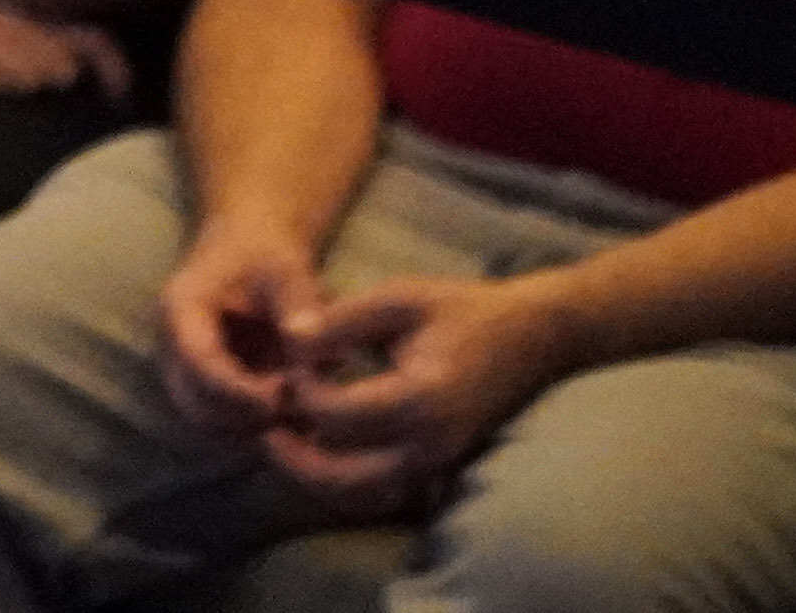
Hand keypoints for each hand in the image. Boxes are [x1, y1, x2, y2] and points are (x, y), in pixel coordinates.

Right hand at [151, 216, 332, 444]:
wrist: (249, 252)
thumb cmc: (266, 257)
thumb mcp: (288, 270)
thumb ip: (299, 306)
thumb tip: (306, 347)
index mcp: (181, 309)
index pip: (198, 363)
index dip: (238, 391)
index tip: (282, 398)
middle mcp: (172, 347)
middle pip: (195, 404)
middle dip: (246, 417)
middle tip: (295, 409)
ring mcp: (185, 371)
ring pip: (208, 423)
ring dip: (252, 429)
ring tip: (298, 412)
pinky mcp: (204, 388)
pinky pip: (223, 425)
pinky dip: (256, 429)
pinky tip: (293, 415)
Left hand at [265, 273, 577, 505]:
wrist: (532, 337)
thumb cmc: (464, 310)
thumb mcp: (399, 298)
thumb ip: (340, 320)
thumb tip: (288, 338)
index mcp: (420, 399)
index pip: (335, 416)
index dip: (298, 392)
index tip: (288, 363)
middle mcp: (430, 444)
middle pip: (342, 478)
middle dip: (294, 457)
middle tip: (263, 426)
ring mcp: (437, 463)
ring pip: (360, 496)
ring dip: (315, 477)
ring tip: (282, 441)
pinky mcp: (438, 468)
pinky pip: (381, 492)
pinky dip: (344, 482)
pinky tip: (318, 449)